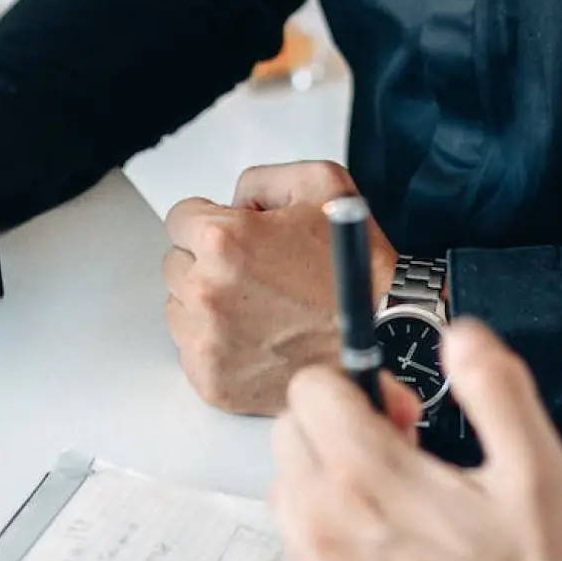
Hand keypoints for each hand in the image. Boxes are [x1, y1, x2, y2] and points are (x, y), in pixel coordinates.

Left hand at [163, 161, 394, 414]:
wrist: (385, 336)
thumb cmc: (355, 269)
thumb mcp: (322, 185)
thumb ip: (260, 180)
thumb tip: (230, 201)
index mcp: (224, 240)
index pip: (179, 219)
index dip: (212, 222)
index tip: (236, 238)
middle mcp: (207, 291)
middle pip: (175, 264)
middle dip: (207, 263)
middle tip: (256, 274)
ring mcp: (207, 341)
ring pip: (178, 309)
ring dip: (207, 305)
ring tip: (259, 307)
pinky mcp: (212, 380)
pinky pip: (191, 350)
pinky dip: (217, 344)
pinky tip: (257, 337)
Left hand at [271, 321, 561, 560]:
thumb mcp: (539, 473)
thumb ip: (497, 389)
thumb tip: (465, 339)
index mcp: (375, 480)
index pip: (313, 387)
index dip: (361, 378)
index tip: (406, 405)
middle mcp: (334, 521)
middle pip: (292, 427)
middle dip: (343, 417)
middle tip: (406, 441)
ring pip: (289, 479)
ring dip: (330, 465)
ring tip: (397, 485)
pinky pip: (298, 530)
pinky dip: (326, 512)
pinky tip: (384, 527)